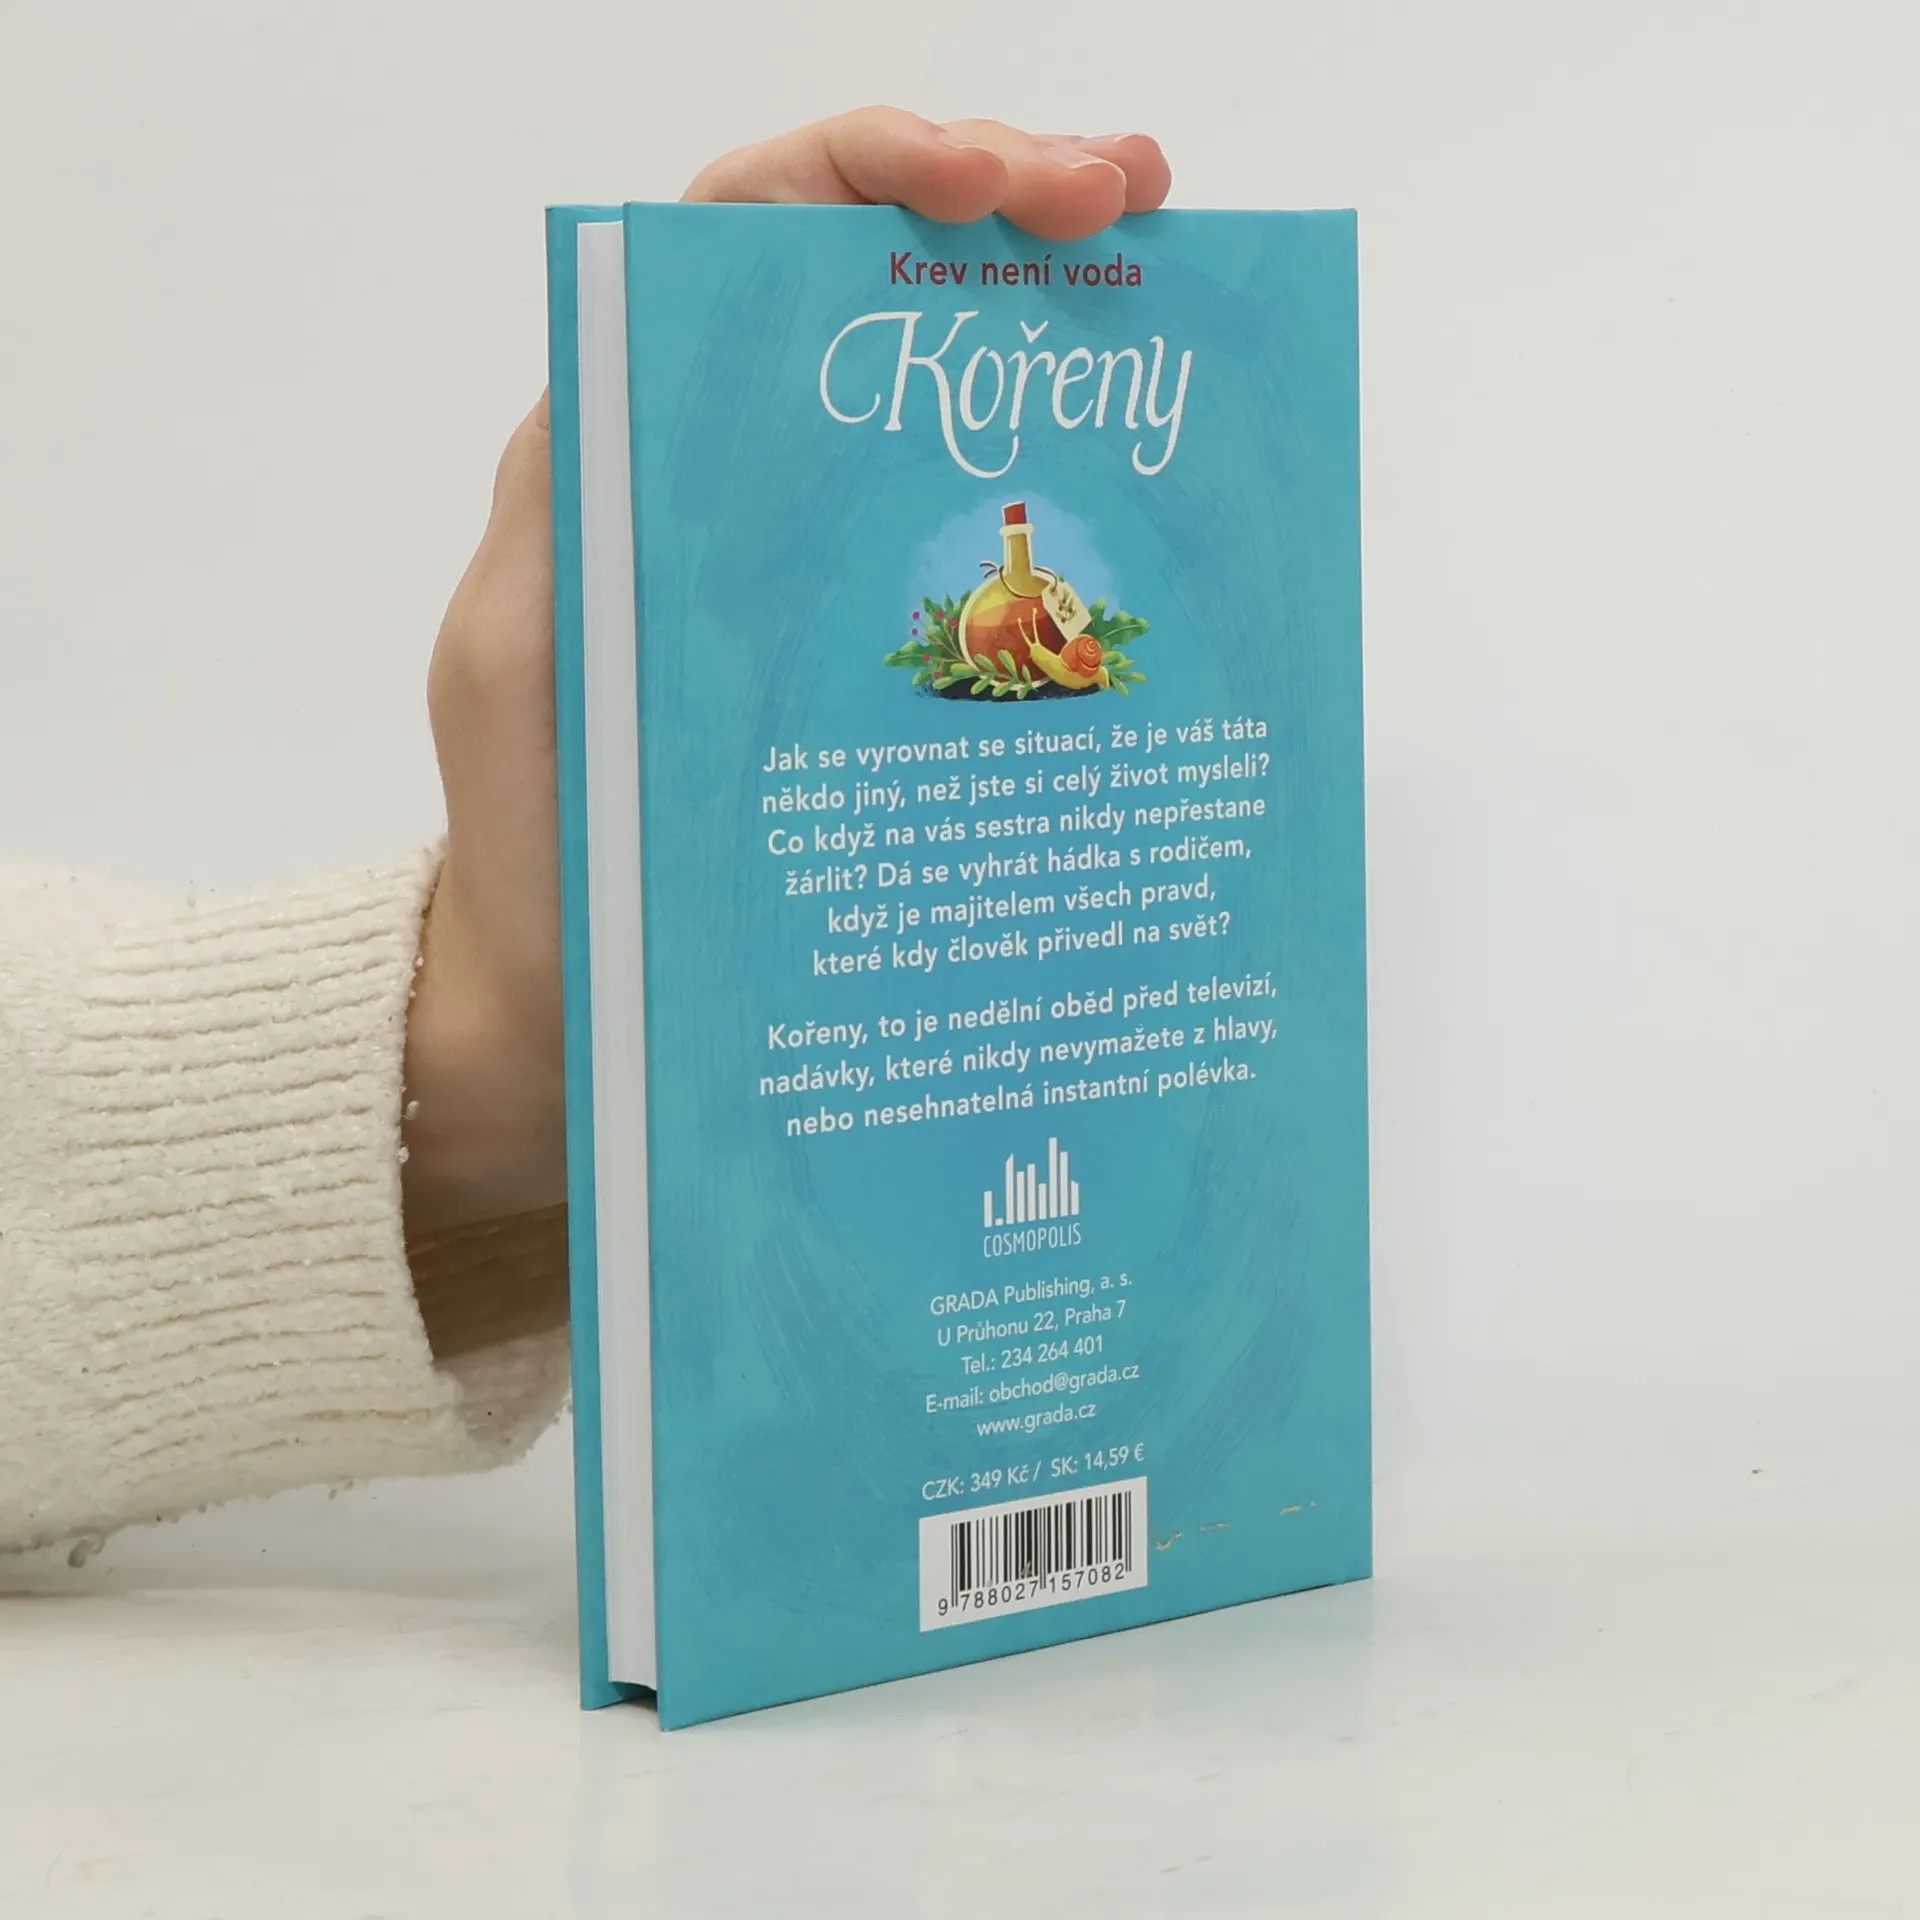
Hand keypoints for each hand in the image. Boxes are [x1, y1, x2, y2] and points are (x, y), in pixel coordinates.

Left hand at [401, 109, 1171, 1237]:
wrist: (579, 1013)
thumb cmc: (541, 853)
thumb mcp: (522, 665)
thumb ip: (568, 515)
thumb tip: (649, 358)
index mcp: (636, 446)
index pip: (745, 235)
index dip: (869, 173)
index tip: (992, 188)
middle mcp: (730, 475)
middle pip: (864, 276)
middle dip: (997, 198)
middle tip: (1129, 192)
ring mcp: (815, 562)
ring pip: (933, 387)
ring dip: (1044, 308)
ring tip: (1163, 265)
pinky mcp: (873, 652)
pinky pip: (963, 535)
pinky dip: (1051, 479)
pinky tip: (1138, 478)